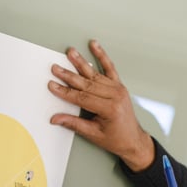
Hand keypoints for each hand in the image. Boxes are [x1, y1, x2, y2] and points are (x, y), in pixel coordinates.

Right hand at [47, 40, 154, 171]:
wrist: (134, 140)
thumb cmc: (116, 139)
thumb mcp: (94, 134)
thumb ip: (74, 124)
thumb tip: (56, 119)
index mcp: (110, 109)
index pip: (82, 98)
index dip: (65, 92)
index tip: (53, 85)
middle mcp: (115, 96)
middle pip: (87, 83)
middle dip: (69, 75)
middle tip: (56, 68)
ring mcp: (118, 89)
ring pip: (95, 74)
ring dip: (81, 62)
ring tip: (70, 52)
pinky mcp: (119, 86)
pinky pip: (110, 68)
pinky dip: (102, 56)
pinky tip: (94, 45)